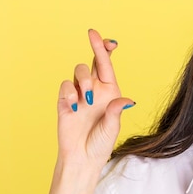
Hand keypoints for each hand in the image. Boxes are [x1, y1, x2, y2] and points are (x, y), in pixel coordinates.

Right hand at [57, 29, 133, 169]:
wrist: (82, 157)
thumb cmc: (101, 144)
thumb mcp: (112, 127)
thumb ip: (116, 111)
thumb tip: (128, 101)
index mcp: (110, 92)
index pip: (107, 66)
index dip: (106, 50)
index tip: (107, 38)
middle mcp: (94, 89)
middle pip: (92, 61)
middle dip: (95, 46)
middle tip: (94, 35)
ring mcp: (78, 94)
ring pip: (78, 71)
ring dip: (83, 80)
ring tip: (86, 100)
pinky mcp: (64, 101)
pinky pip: (65, 86)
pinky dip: (69, 94)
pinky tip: (74, 107)